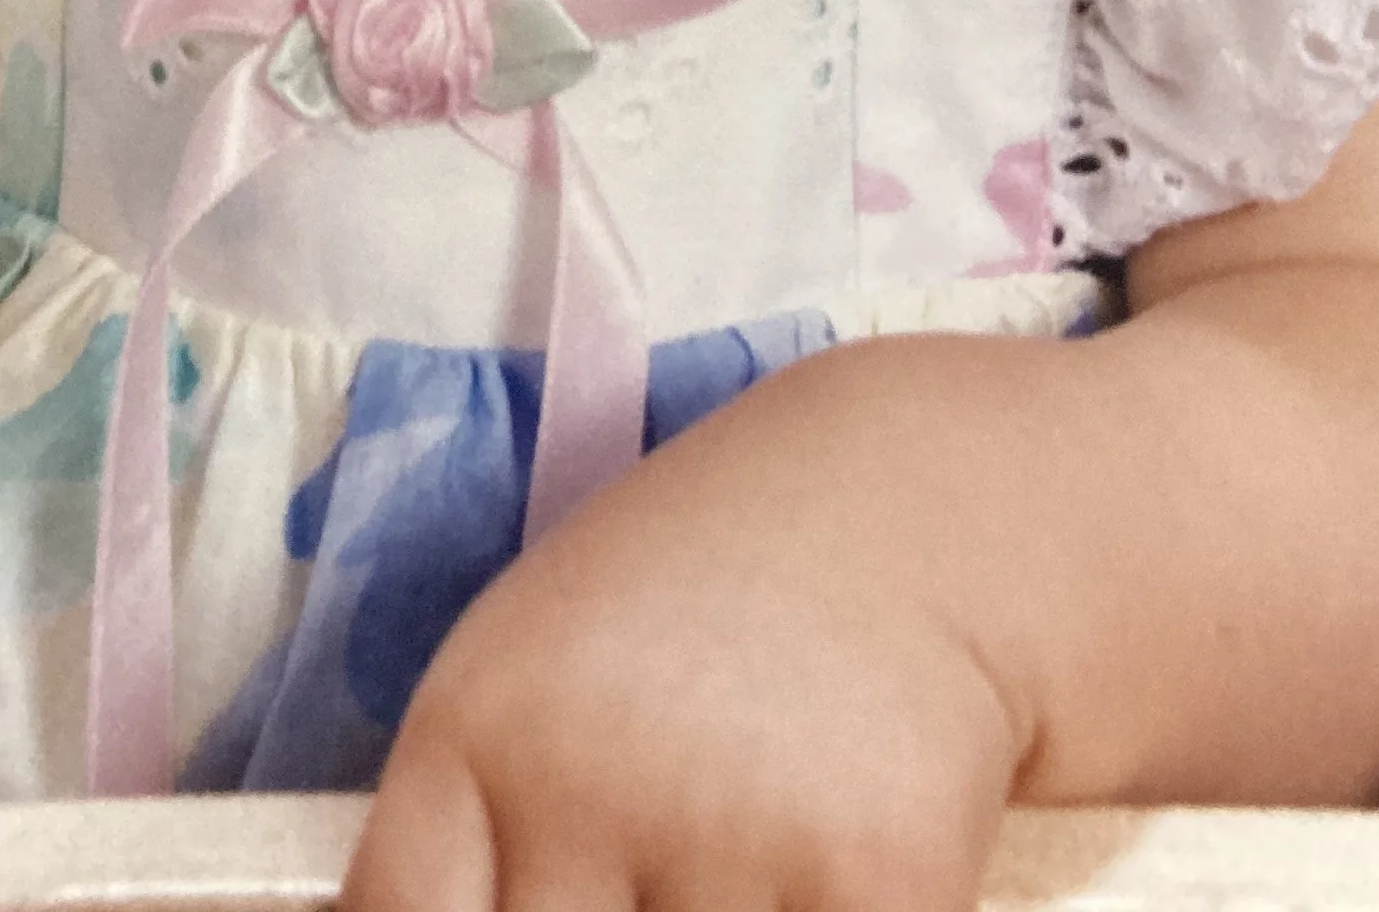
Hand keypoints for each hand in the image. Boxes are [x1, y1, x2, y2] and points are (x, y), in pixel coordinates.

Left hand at [346, 367, 1027, 911]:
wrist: (903, 505)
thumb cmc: (689, 611)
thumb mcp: (537, 679)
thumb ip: (475, 836)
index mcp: (475, 732)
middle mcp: (584, 781)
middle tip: (642, 879)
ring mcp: (727, 832)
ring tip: (730, 856)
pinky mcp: (875, 874)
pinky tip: (826, 880)